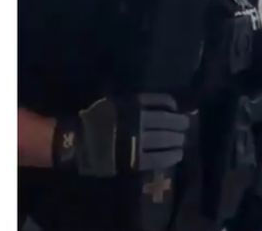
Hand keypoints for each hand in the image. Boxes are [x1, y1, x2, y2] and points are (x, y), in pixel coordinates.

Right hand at [53, 94, 189, 176]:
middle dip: (180, 124)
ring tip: (182, 141)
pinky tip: (177, 155)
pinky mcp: (135, 160)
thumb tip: (169, 105)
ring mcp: (137, 141)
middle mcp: (137, 122)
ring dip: (178, 140)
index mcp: (132, 106)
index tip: (177, 110)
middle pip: (168, 122)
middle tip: (185, 126)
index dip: (172, 106)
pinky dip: (171, 156)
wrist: (76, 143)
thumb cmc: (96, 121)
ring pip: (166, 140)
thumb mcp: (116, 102)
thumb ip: (139, 102)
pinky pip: (159, 158)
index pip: (161, 102)